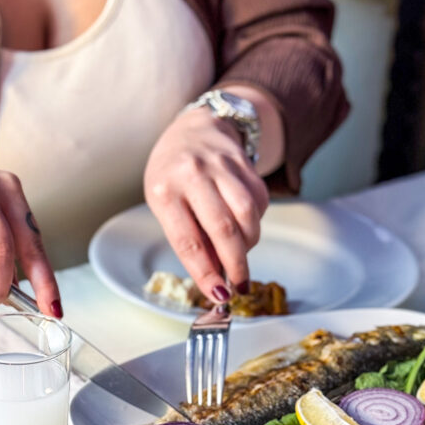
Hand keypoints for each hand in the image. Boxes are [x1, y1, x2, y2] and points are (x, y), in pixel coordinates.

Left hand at [143, 107, 269, 301]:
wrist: (193, 129)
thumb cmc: (173, 175)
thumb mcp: (166, 205)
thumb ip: (189, 237)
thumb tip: (214, 275)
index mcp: (164, 191)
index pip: (188, 242)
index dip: (205, 272)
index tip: (218, 295)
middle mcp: (192, 175)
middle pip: (223, 229)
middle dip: (235, 265)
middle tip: (240, 285)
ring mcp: (220, 166)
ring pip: (248, 215)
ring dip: (249, 244)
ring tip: (241, 254)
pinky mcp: (243, 162)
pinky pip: (259, 201)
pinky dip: (256, 222)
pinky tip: (245, 226)